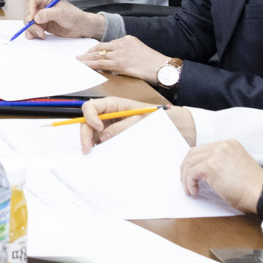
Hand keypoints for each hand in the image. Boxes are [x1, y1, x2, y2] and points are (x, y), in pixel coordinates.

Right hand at [26, 0, 105, 39]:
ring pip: (29, 22)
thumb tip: (35, 18)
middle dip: (31, 23)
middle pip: (28, 12)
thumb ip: (48, 14)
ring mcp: (42, 16)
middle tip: (38, 30)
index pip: (31, 0)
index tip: (31, 19)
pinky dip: (33, 33)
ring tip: (41, 35)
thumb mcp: (62, 13)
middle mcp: (42, 6)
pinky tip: (39, 36)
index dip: (29, 10)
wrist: (82, 28)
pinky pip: (32, 29)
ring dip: (32, 29)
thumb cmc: (75, 16)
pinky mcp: (43, 25)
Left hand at [78, 36, 172, 84]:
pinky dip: (90, 64)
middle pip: (100, 47)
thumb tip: (117, 63)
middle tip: (80, 56)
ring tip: (79, 61)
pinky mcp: (119, 63)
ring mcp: (120, 53)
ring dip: (86, 58)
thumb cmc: (154, 64)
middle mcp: (122, 44)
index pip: (109, 44)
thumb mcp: (140, 53)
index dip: (98, 49)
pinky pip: (101, 63)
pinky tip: (84, 66)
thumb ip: (127, 54)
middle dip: (89, 52)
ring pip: (98, 54)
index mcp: (128, 39)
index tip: (92, 52)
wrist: (162, 67)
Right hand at [78, 96, 195, 152]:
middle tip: (87, 149)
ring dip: (90, 144)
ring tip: (93, 155)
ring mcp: (111, 128)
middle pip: (88, 122)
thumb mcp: (142, 121)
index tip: (97, 127)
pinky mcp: (116, 139)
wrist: (177, 128)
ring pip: (93, 135)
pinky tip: (101, 157)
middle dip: (85, 134)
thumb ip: (122, 127)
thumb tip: (102, 135)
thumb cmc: (161, 118)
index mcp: (114, 105)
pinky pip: (103, 144)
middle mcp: (110, 115)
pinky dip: (99, 150)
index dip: (89, 116)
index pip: (91, 107)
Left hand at [180, 139, 262, 212]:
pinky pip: (191, 173)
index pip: (203, 149)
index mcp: (229, 144)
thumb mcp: (236, 167)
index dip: (194, 162)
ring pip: (189, 163)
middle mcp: (223, 145)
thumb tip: (201, 172)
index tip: (190, 174)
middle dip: (186, 168)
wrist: (262, 193)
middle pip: (193, 153)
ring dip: (186, 178)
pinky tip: (194, 192)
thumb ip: (220, 164)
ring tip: (190, 190)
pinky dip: (189, 183)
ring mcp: (217, 154)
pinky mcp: (211, 166)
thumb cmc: (252, 188)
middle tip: (185, 182)